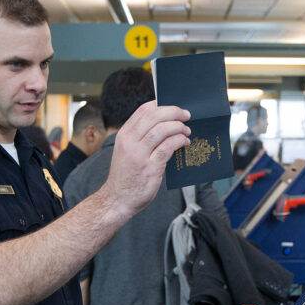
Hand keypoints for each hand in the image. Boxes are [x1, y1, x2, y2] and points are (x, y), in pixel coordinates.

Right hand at [102, 100, 190, 218]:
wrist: (118, 200)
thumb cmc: (126, 176)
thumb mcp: (126, 152)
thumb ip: (140, 138)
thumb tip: (164, 124)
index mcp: (124, 135)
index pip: (143, 111)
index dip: (161, 104)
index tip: (174, 107)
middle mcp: (130, 142)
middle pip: (154, 116)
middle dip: (173, 112)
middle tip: (186, 115)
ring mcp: (139, 155)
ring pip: (162, 130)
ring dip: (179, 127)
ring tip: (187, 130)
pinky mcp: (151, 168)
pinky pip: (168, 147)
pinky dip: (180, 141)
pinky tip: (185, 142)